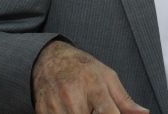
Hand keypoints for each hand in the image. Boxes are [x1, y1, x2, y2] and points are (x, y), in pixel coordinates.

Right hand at [32, 40, 148, 113]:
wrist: (49, 59)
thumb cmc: (82, 68)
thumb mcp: (107, 77)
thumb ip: (125, 100)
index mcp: (94, 86)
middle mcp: (74, 97)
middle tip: (96, 110)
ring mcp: (56, 106)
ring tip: (86, 109)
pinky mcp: (42, 112)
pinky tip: (72, 111)